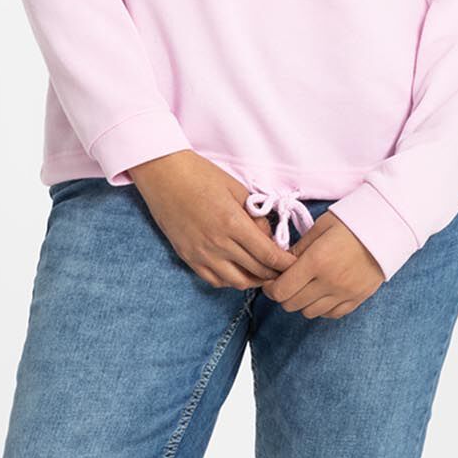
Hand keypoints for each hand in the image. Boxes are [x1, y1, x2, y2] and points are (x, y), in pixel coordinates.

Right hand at [128, 150, 300, 289]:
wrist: (163, 175)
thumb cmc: (201, 175)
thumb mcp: (237, 190)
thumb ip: (256, 216)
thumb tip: (267, 237)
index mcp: (233, 224)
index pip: (268, 255)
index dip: (285, 263)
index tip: (295, 264)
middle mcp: (218, 244)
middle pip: (256, 270)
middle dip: (275, 272)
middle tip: (284, 269)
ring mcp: (201, 253)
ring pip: (236, 282)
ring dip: (253, 279)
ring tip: (262, 272)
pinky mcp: (188, 257)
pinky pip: (214, 280)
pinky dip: (230, 280)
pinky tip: (238, 270)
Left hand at [256, 211, 383, 319]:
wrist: (388, 228)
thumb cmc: (351, 222)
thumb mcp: (319, 228)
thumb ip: (297, 249)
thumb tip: (279, 264)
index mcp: (316, 261)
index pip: (281, 290)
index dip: (270, 288)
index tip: (271, 280)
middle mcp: (329, 282)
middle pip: (292, 304)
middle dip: (283, 295)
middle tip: (286, 283)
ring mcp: (344, 293)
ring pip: (309, 312)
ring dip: (301, 302)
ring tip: (305, 287)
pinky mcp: (357, 299)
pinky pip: (330, 314)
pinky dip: (321, 308)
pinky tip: (322, 293)